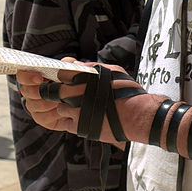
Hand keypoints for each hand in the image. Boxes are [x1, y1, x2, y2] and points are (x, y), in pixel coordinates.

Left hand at [17, 61, 145, 146]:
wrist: (138, 116)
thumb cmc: (126, 91)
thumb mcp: (110, 71)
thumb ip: (88, 67)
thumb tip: (71, 63)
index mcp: (81, 77)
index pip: (58, 74)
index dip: (58, 77)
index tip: (60, 79)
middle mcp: (74, 94)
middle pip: (53, 92)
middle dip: (57, 93)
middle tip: (68, 94)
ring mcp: (75, 111)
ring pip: (59, 108)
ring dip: (66, 107)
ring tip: (82, 107)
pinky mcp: (79, 127)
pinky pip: (66, 123)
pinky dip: (72, 120)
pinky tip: (85, 117)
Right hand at [17, 66, 85, 135]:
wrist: (77, 101)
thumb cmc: (69, 82)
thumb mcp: (71, 71)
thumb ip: (70, 65)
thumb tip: (73, 63)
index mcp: (33, 78)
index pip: (22, 76)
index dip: (28, 77)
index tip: (40, 78)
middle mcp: (30, 93)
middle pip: (28, 92)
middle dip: (44, 90)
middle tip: (60, 89)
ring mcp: (34, 107)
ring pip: (36, 105)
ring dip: (52, 101)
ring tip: (66, 99)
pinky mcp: (42, 119)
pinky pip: (44, 117)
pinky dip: (56, 113)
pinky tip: (66, 109)